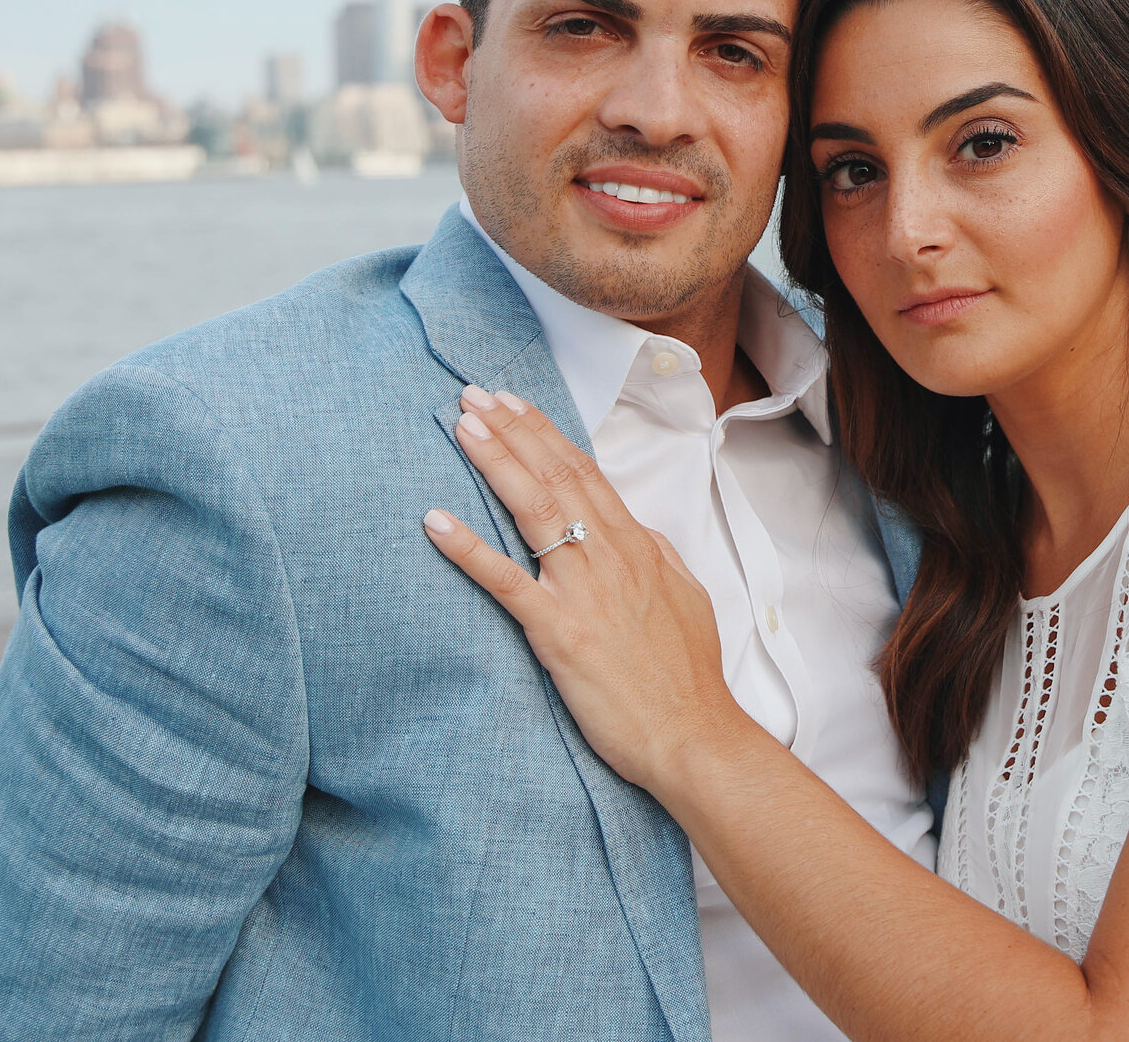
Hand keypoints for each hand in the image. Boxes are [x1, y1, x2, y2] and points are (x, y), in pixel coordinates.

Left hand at [423, 386, 753, 790]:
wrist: (692, 734)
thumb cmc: (687, 676)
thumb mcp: (685, 598)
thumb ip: (655, 558)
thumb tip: (632, 530)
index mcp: (638, 547)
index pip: (586, 474)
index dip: (545, 435)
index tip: (513, 403)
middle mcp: (611, 558)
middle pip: (556, 478)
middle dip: (513, 432)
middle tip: (473, 395)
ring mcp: (585, 592)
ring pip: (534, 511)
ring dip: (495, 464)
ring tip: (462, 427)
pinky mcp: (559, 633)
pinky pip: (507, 582)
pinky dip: (468, 549)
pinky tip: (435, 522)